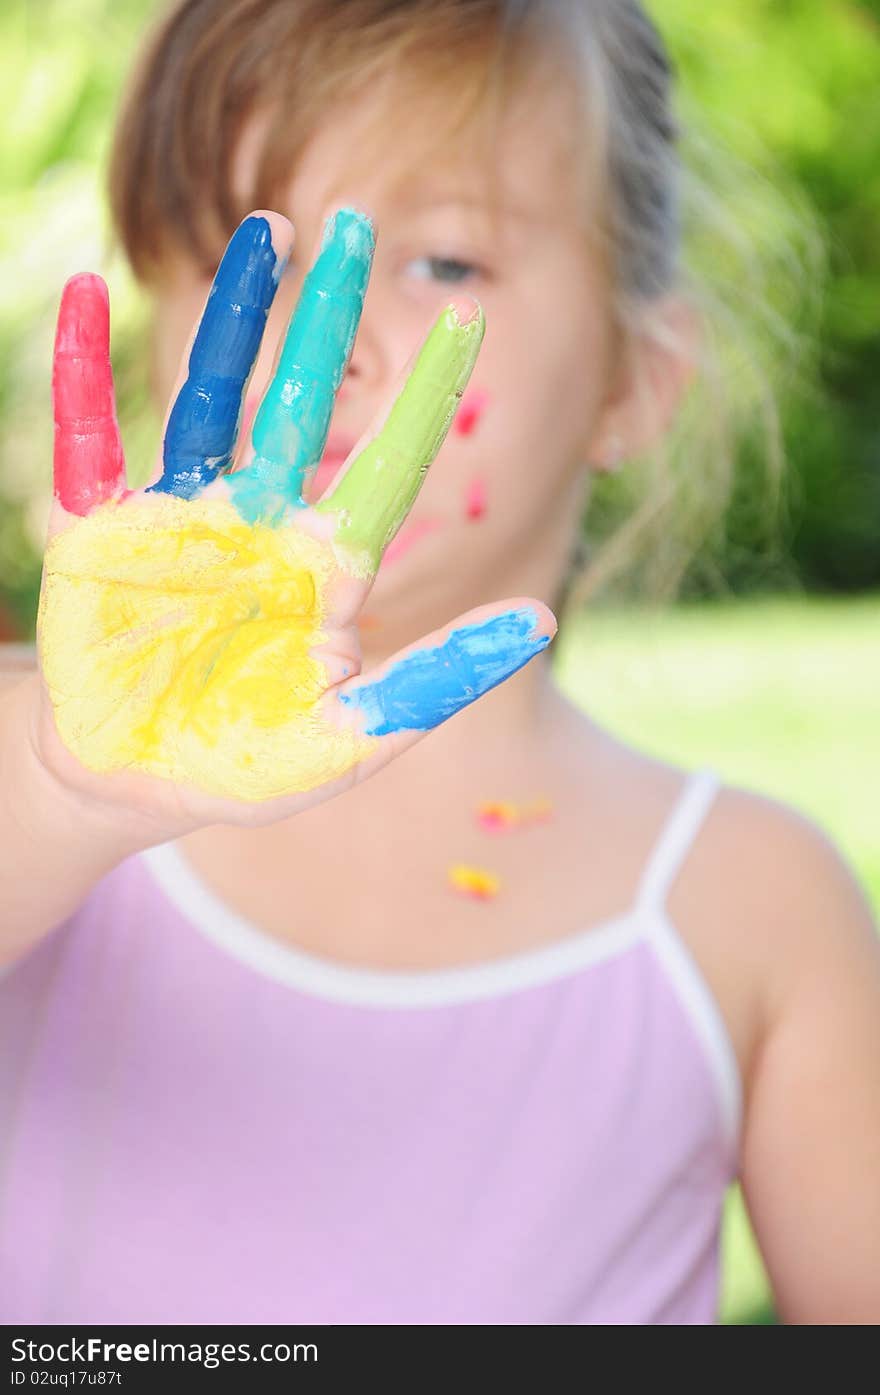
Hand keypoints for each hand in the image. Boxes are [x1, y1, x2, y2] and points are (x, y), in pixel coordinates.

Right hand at [35, 209, 554, 832]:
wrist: (133, 781)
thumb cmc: (243, 765)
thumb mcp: (349, 739)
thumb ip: (436, 683)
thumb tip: (539, 624)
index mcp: (324, 568)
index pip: (388, 467)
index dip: (426, 397)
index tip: (471, 319)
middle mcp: (260, 523)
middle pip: (301, 401)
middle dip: (329, 317)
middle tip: (359, 222)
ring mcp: (182, 518)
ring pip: (210, 398)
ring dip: (234, 318)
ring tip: (264, 232)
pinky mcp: (103, 531)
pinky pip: (90, 439)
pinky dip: (81, 372)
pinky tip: (81, 295)